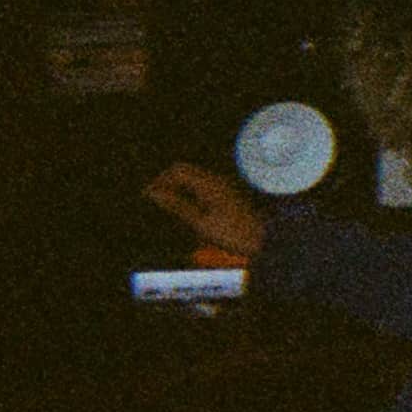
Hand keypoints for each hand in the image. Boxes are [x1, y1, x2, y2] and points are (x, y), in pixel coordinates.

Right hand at [146, 162, 267, 260]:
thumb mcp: (200, 222)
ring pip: (193, 179)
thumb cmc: (234, 233)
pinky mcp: (227, 195)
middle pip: (185, 171)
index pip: (177, 171)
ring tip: (167, 206)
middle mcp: (217, 180)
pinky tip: (186, 210)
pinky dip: (189, 194)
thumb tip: (154, 193)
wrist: (264, 241)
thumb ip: (177, 205)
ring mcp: (224, 186)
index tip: (147, 196)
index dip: (160, 181)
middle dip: (167, 183)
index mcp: (210, 183)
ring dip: (178, 188)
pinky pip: (203, 187)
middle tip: (154, 201)